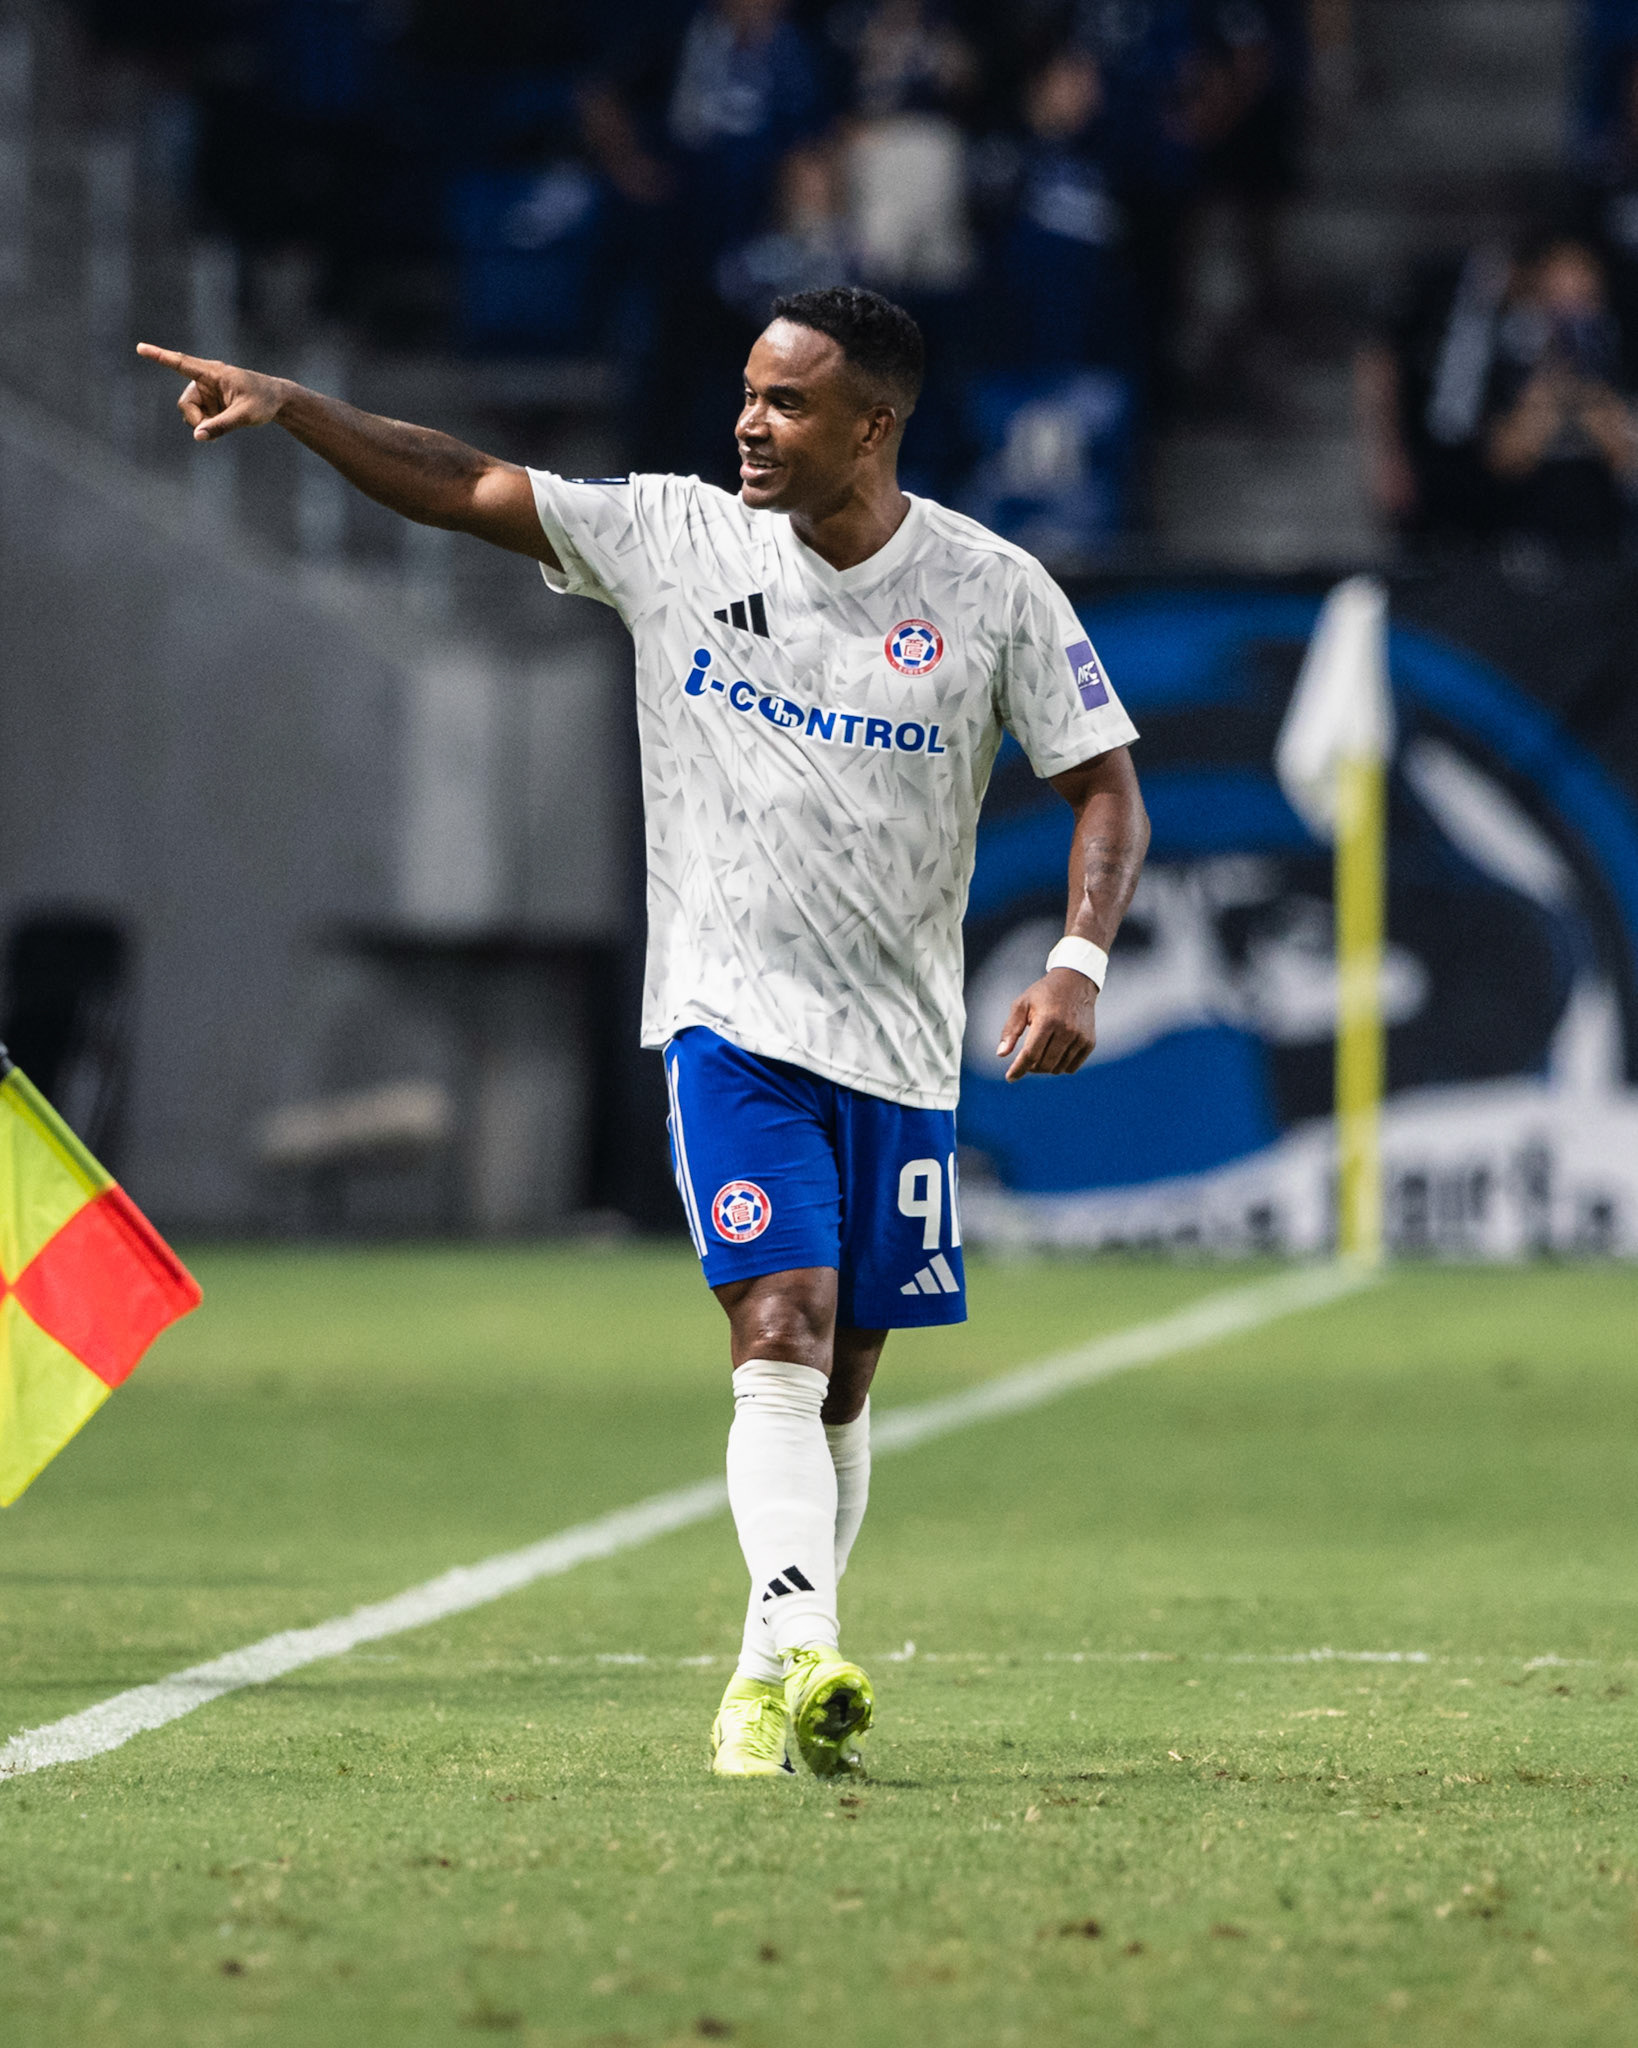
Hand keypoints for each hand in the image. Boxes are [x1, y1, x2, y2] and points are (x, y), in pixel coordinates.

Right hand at [135, 344, 287, 441]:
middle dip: (195, 420)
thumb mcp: (245, 416)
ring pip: (189, 413)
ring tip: (222, 428)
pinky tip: (219, 429)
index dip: (160, 357)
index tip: (140, 348)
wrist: (276, 400)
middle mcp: (205, 380)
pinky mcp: (209, 402)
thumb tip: (197, 436)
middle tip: (209, 433)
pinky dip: (206, 427)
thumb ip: (221, 426)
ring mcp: (206, 392)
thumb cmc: (263, 401)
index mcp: (213, 373)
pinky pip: (198, 418)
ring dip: (202, 425)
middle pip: (185, 403)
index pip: (182, 364)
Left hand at [994, 967, 1098, 1081]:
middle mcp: (1066, 1030)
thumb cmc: (1044, 994)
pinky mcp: (1089, 1042)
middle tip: (1026, 1059)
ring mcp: (1080, 1037)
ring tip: (1040, 1053)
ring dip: (1045, 1067)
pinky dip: (1060, 1066)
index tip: (1010, 1077)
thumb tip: (1001, 1054)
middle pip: (1044, 1064)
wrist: (1076, 982)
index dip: (1018, 1069)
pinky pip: (1071, 1067)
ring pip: (1058, 1069)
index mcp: (1047, 1020)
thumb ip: (1010, 1030)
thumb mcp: (1022, 1005)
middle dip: (1031, 1067)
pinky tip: (1054, 1053)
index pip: (1030, 1054)